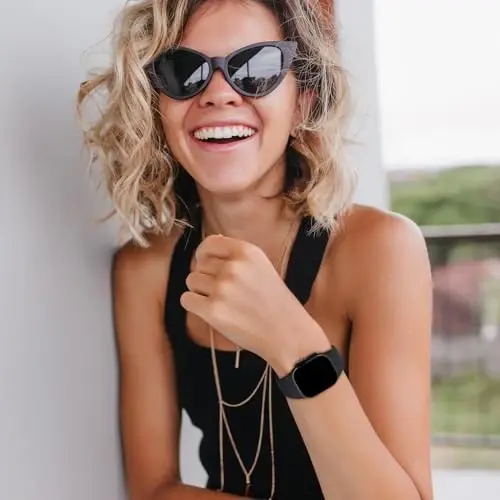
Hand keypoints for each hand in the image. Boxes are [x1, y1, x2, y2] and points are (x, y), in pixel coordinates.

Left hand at [180, 234, 323, 364]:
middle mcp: (233, 266)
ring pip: (191, 281)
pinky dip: (194, 306)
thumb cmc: (274, 301)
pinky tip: (211, 311)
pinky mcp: (213, 310)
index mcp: (247, 251)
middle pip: (199, 264)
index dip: (204, 254)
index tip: (207, 264)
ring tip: (219, 301)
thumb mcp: (262, 266)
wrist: (286, 333)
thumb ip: (236, 256)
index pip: (210, 243)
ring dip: (200, 291)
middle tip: (224, 291)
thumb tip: (206, 249)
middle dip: (206, 277)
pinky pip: (187, 299)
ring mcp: (222, 288)